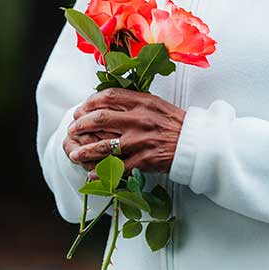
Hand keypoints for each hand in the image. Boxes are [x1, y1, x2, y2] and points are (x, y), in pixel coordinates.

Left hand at [65, 88, 186, 174]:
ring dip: (85, 150)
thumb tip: (108, 101)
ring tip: (74, 154)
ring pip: (104, 145)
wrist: (195, 143)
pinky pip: (117, 167)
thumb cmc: (175, 123)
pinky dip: (102, 172)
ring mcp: (141, 140)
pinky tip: (92, 173)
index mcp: (143, 102)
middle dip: (81, 124)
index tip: (82, 107)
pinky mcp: (144, 160)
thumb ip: (134, 101)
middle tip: (73, 129)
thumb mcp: (156, 104)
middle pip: (100, 118)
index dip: (90, 101)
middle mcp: (140, 119)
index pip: (109, 96)